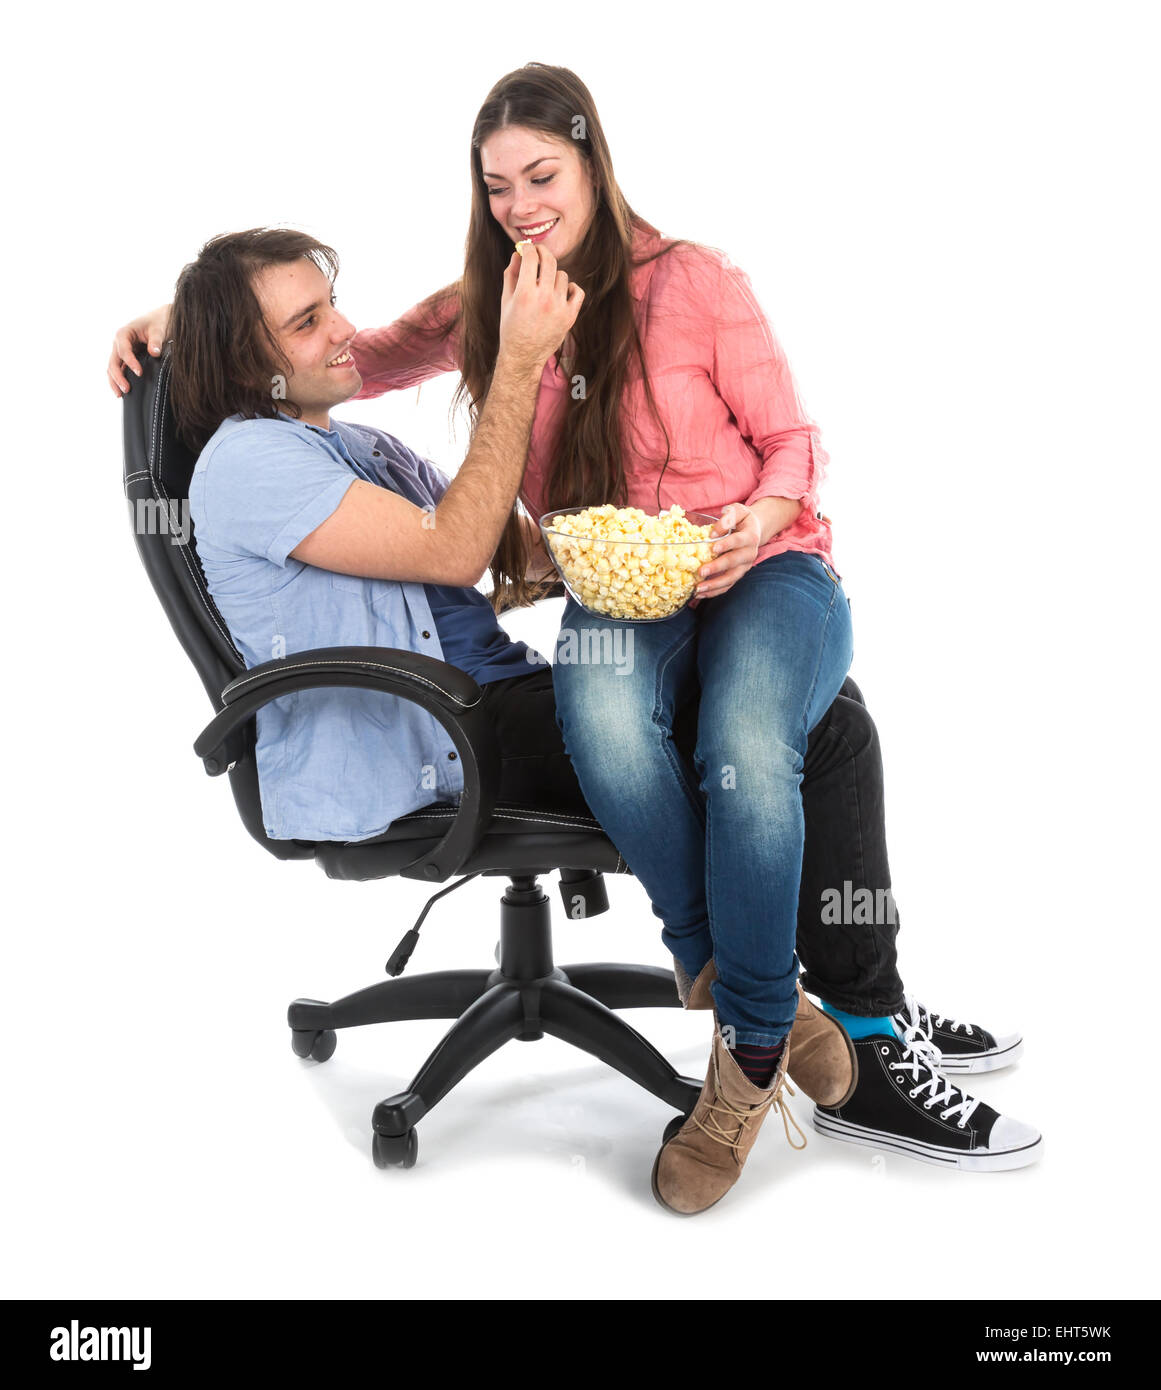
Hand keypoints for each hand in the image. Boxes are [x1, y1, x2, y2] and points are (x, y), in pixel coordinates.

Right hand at [108, 303, 172, 396]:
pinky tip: (121, 392)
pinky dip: (118, 380)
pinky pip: (119, 370)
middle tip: (127, 389)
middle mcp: (119, 343)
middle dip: (118, 376)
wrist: (159, 320)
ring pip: (112, 368)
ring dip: (115, 381)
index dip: (130, 362)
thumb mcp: (158, 329)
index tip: (139, 373)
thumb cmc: (158, 323)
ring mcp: (120, 351)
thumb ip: (156, 340)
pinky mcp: (125, 358)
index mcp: (124, 333)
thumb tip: (155, 352)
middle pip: (113, 361)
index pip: (123, 350)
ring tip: (121, 395)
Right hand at [498, 245, 583, 373]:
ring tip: (545, 285)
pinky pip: (577, 290)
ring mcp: (559, 308)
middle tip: (539, 253)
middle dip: (543, 253)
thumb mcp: (506, 300)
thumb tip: (518, 253)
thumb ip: (511, 274)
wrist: (524, 356)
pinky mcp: (570, 316)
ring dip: (553, 275)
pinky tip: (561, 292)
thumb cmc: (511, 327)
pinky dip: (570, 288)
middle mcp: (544, 299)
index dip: (528, 248)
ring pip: (563, 275)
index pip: (531, 257)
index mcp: (525, 294)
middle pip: (550, 261)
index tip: (527, 248)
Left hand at [695, 503, 761, 598]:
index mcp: (750, 536)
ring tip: (698, 589)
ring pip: (731, 578)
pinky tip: (700, 594)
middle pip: (734, 562)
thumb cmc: (742, 519)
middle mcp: (749, 553)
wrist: (754, 530)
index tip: (712, 548)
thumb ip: (728, 516)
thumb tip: (713, 532)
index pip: (738, 541)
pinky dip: (714, 591)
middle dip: (717, 567)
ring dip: (714, 585)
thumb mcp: (737, 511)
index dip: (726, 544)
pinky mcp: (738, 574)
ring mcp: (745, 566)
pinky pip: (727, 586)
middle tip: (701, 571)